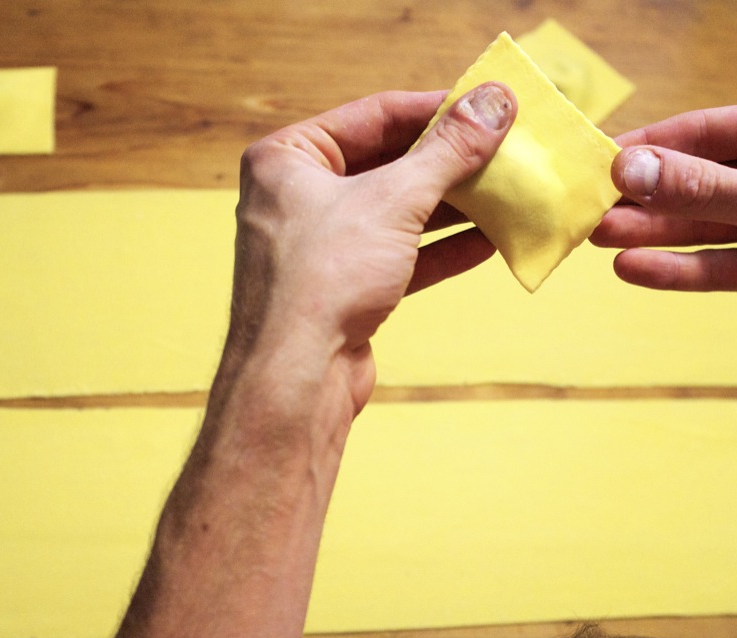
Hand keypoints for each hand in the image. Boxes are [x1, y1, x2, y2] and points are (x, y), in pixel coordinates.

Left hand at [228, 82, 514, 411]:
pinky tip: (489, 241)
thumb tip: (494, 102)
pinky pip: (398, 255)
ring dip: (452, 205)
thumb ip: (448, 151)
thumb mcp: (394, 200)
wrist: (297, 379)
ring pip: (395, 212)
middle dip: (448, 160)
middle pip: (386, 163)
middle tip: (506, 147)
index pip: (372, 115)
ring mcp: (319, 245)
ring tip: (507, 190)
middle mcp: (296, 196)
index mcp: (286, 158)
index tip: (490, 103)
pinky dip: (440, 249)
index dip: (435, 108)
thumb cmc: (325, 277)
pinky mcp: (341, 287)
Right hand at [590, 106, 736, 289]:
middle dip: (636, 195)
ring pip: (697, 227)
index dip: (648, 144)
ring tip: (597, 236)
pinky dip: (675, 270)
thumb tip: (627, 169)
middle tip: (586, 205)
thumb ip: (699, 186)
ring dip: (645, 232)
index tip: (595, 158)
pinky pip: (714, 267)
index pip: (701, 132)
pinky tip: (630, 267)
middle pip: (688, 182)